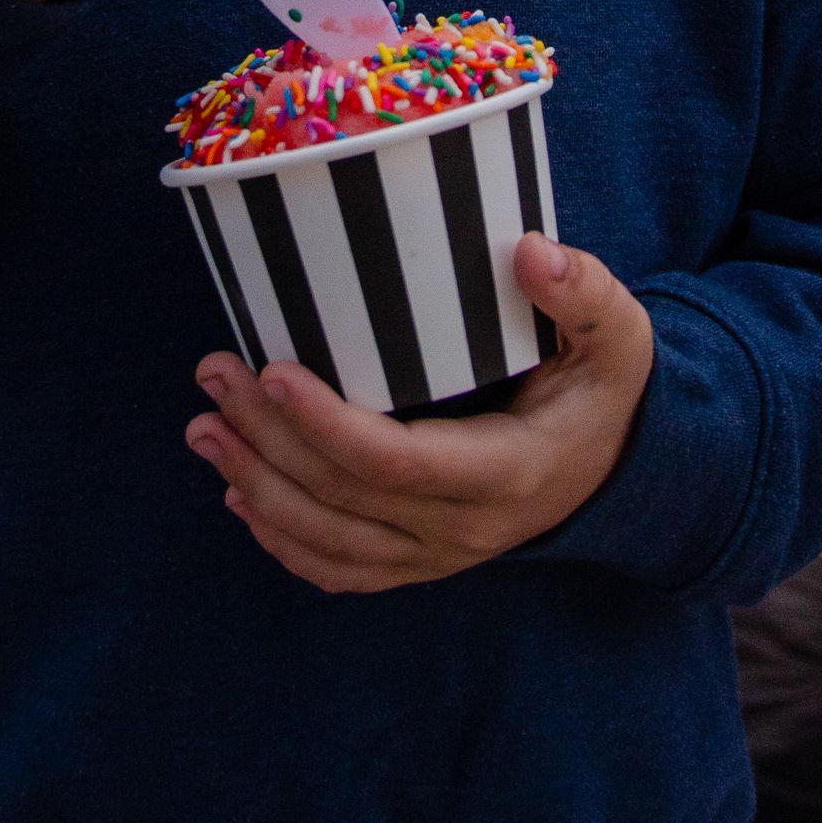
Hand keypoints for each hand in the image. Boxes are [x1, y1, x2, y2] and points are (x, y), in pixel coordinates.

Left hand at [186, 235, 653, 591]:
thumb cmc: (603, 387)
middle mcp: (467, 529)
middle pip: (345, 499)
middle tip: (215, 374)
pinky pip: (341, 570)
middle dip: (268, 439)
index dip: (327, 425)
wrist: (617, 465)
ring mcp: (439, 556)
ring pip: (330, 541)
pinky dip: (282, 541)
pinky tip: (238, 495)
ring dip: (257, 487)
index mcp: (508, 472)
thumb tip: (531, 252)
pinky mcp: (418, 562)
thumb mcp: (617, 334)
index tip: (271, 371)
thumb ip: (583, 293)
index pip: (399, 464)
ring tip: (203, 428)